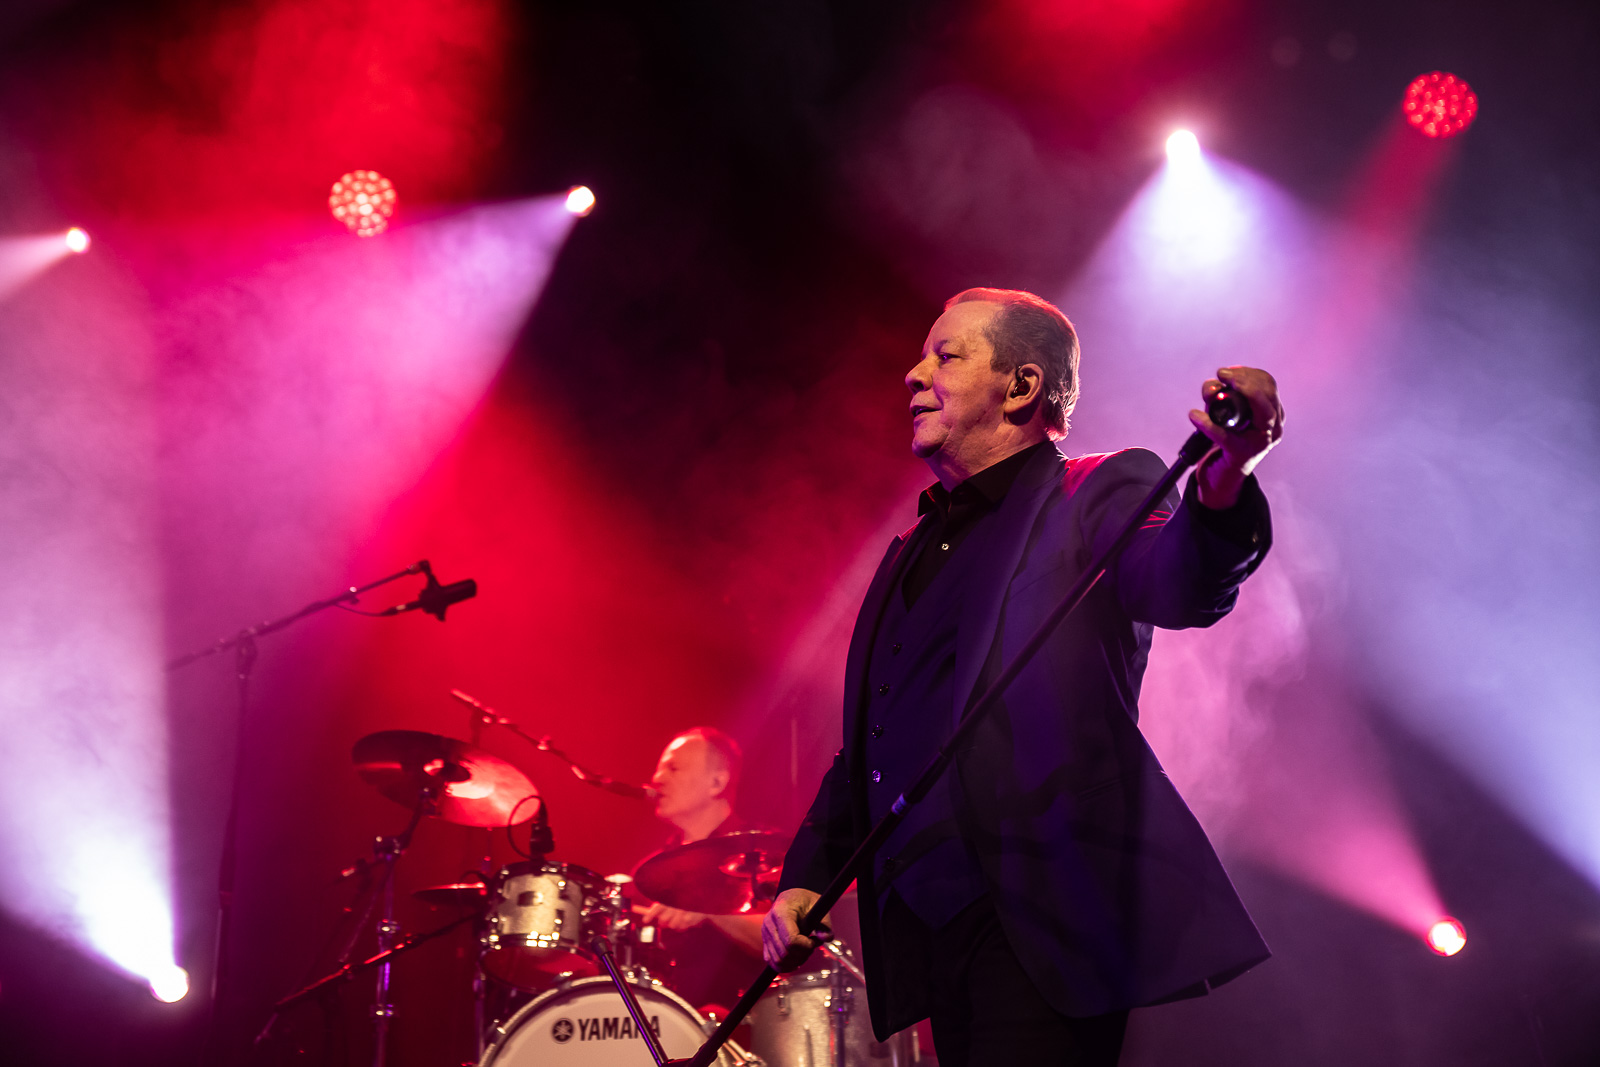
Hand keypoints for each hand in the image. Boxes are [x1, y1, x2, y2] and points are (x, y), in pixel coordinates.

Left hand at [641, 902, 707, 930]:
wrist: (708, 901)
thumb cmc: (688, 901)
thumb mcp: (675, 902)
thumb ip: (662, 908)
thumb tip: (648, 916)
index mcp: (672, 899)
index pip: (658, 908)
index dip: (650, 914)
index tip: (644, 921)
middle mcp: (676, 905)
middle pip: (663, 920)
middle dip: (664, 922)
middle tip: (666, 921)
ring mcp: (683, 912)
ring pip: (672, 926)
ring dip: (676, 924)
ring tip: (681, 918)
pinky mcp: (690, 918)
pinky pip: (682, 927)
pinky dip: (684, 925)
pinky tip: (689, 920)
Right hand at [761, 888, 821, 971]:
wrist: (793, 895)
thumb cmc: (806, 900)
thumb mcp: (818, 907)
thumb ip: (824, 924)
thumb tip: (826, 938)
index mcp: (781, 912)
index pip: (791, 940)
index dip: (806, 946)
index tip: (815, 940)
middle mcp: (769, 923)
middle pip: (784, 953)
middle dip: (802, 955)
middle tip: (812, 946)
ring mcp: (765, 933)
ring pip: (777, 960)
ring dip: (794, 961)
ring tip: (804, 951)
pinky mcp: (765, 941)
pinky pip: (771, 961)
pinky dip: (784, 965)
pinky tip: (796, 960)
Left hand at [1188, 366, 1283, 508]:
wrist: (1222, 475)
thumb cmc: (1225, 440)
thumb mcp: (1225, 414)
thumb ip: (1222, 397)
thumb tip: (1213, 385)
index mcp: (1273, 415)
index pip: (1269, 385)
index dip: (1248, 373)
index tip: (1228, 371)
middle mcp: (1273, 428)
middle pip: (1266, 394)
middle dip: (1242, 380)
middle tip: (1221, 375)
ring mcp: (1259, 442)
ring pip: (1257, 410)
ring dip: (1231, 396)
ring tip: (1209, 393)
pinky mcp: (1240, 454)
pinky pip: (1224, 435)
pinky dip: (1207, 424)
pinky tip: (1194, 416)